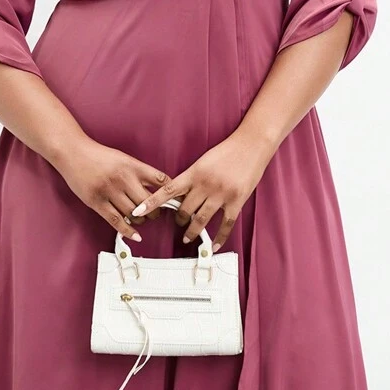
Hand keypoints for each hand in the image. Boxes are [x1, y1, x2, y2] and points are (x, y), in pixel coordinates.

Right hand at [53, 135, 168, 240]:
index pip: (160, 180)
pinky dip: (128, 230)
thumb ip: (139, 172)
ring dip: (141, 219)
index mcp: (132, 165)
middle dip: (155, 211)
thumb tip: (157, 188)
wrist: (73, 152)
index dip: (170, 193)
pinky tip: (136, 235)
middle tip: (155, 213)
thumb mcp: (123, 158)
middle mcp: (123, 178)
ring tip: (141, 218)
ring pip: (134, 213)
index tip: (174, 200)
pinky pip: (116, 220)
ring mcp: (109, 191)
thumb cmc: (98, 155)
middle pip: (148, 202)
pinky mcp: (96, 202)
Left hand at [129, 132, 274, 252]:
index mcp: (194, 173)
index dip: (151, 202)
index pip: (168, 190)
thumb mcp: (204, 161)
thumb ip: (192, 177)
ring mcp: (221, 194)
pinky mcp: (236, 201)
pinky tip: (214, 245)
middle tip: (178, 222)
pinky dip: (219, 237)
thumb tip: (180, 194)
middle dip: (179, 218)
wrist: (251, 145)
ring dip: (192, 231)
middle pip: (184, 209)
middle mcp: (205, 185)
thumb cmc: (228, 150)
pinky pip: (225, 224)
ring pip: (201, 220)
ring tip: (187, 237)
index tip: (138, 211)